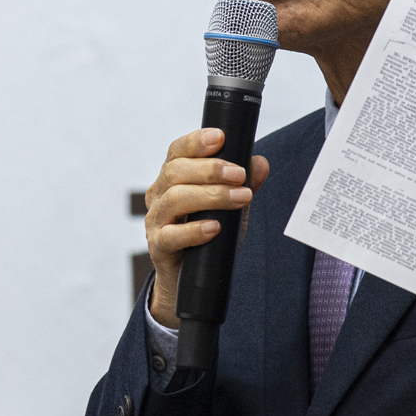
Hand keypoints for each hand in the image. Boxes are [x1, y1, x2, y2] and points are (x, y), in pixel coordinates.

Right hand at [143, 128, 269, 326]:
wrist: (190, 278)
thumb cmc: (209, 235)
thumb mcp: (230, 207)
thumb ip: (244, 185)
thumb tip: (260, 163)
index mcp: (172, 177)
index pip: (177, 151)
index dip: (196, 141)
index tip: (220, 137)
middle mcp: (159, 194)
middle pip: (175, 171)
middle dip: (211, 169)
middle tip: (239, 175)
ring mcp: (156, 220)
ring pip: (175, 199)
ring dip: (211, 196)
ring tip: (240, 198)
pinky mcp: (158, 246)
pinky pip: (171, 235)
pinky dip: (194, 230)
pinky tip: (214, 228)